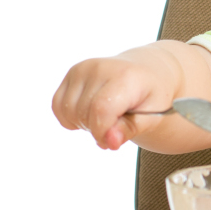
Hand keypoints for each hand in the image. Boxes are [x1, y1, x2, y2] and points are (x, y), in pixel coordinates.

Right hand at [51, 46, 183, 149]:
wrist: (147, 72)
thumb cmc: (150, 96)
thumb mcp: (152, 116)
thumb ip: (129, 129)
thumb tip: (110, 142)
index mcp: (126, 76)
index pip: (101, 109)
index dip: (103, 132)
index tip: (113, 142)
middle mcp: (101, 67)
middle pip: (83, 114)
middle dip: (97, 129)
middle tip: (117, 124)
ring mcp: (84, 68)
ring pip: (68, 111)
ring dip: (84, 123)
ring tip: (106, 116)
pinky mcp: (72, 72)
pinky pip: (58, 105)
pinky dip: (71, 116)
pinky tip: (91, 111)